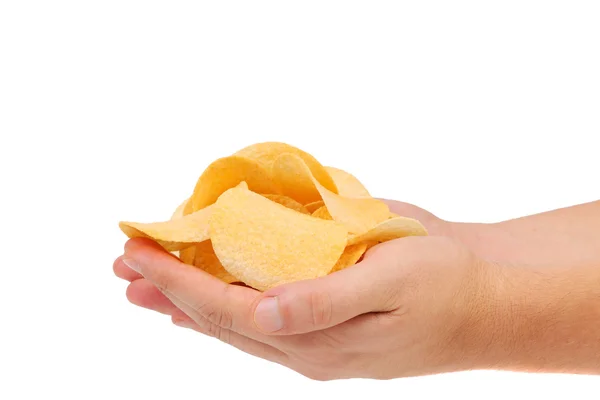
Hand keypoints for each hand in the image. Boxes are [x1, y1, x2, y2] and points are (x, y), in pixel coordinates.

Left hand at [114, 233, 492, 379]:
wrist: (483, 301)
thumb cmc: (444, 284)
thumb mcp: (392, 284)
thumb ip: (326, 302)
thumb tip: (264, 313)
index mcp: (315, 337)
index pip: (227, 308)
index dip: (177, 281)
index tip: (137, 255)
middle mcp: (304, 344)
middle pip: (220, 318)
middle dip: (169, 291)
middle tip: (124, 268)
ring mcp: (312, 338)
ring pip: (234, 322)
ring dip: (187, 300)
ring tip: (146, 286)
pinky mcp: (324, 324)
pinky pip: (259, 318)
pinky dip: (224, 305)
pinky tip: (207, 303)